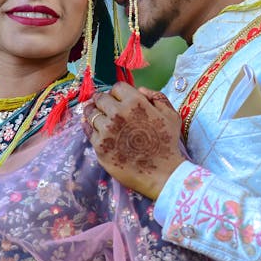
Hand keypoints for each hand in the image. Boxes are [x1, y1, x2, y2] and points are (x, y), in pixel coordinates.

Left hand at [81, 82, 183, 199]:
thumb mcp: (171, 115)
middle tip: (105, 107)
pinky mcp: (99, 146)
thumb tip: (140, 90)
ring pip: (91, 114)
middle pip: (100, 98)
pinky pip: (88, 131)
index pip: (117, 87)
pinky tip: (97, 131)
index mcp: (135, 102)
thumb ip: (157, 97)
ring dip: (94, 114)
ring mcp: (106, 130)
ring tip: (98, 118)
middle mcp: (118, 113)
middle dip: (103, 101)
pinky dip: (91, 129)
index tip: (118, 100)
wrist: (162, 173)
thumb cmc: (167, 144)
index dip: (118, 93)